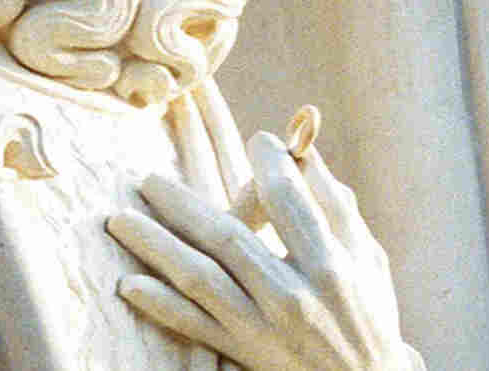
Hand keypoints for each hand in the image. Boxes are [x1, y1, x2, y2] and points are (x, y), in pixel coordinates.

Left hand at [107, 131, 422, 370]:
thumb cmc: (369, 314)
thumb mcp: (367, 257)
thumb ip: (335, 204)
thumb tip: (302, 150)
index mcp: (330, 266)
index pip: (289, 200)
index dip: (269, 162)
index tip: (257, 139)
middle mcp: (292, 296)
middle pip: (227, 237)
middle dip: (182, 204)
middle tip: (147, 178)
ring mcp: (262, 327)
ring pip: (200, 279)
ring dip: (155, 246)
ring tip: (119, 219)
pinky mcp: (243, 351)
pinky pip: (193, 326)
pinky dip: (159, 305)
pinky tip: (128, 284)